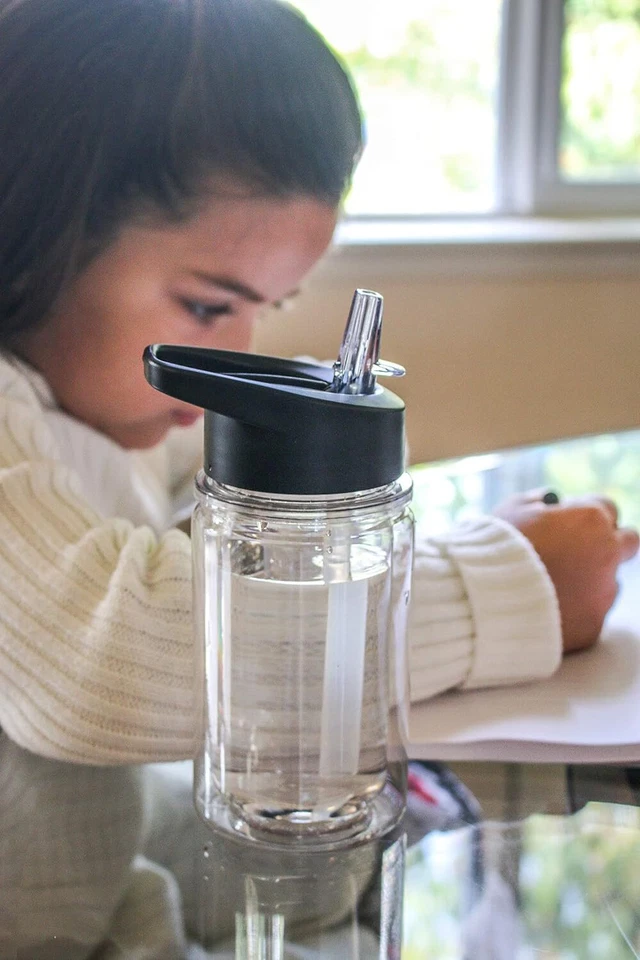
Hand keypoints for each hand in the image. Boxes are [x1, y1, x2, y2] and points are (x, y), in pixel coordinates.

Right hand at [494, 491, 639, 653]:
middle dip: (608, 544)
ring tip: (550, 587)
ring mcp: (603, 594)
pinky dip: (574, 611)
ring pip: (610, 583)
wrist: (485, 601)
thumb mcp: (512, 509)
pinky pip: (591, 614)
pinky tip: (545, 609)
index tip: (570, 522)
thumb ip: (538, 502)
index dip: (586, 514)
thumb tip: (549, 501)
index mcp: (590, 520)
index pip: (607, 508)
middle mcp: (607, 555)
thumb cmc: (495, 550)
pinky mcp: (593, 627)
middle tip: (578, 550)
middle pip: (629, 543)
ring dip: (589, 581)